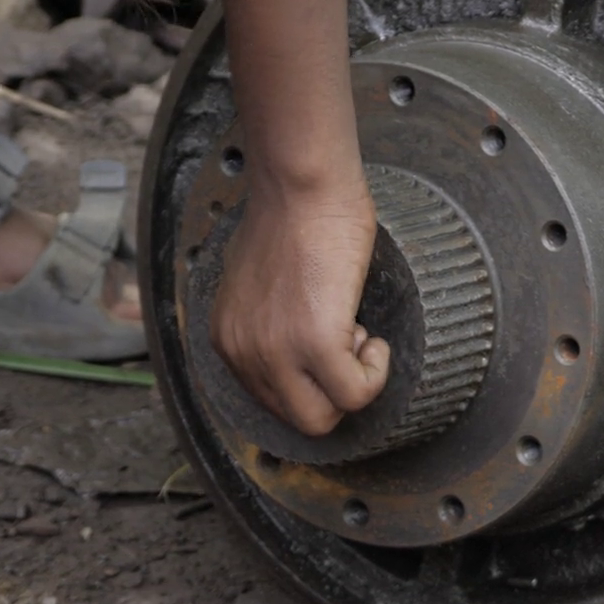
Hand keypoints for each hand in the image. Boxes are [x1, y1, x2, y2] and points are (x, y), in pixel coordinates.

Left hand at [212, 169, 390, 435]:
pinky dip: (374, 373)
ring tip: (358, 338)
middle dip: (330, 392)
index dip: (309, 376)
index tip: (328, 341)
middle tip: (346, 344)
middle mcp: (243, 353)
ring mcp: (276, 352)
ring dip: (351, 385)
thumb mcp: (259, 279)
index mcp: (229, 338)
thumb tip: (297, 330)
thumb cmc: (292, 214)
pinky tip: (374, 339)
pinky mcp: (315, 343)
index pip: (271, 397)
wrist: (301, 185)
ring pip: (321, 418)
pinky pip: (355, 393)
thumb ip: (267, 317)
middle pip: (295, 417)